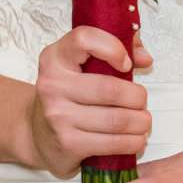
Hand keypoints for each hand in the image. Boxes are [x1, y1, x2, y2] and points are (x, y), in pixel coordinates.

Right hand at [22, 25, 155, 176]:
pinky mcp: (67, 143)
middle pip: (110, 89)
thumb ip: (113, 51)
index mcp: (55, 58)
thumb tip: (144, 58)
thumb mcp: (80, 66)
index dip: (112, 48)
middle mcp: (52, 84)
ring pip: (117, 119)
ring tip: (143, 122)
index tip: (127, 63)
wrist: (37, 133)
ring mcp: (58, 115)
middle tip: (141, 101)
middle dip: (138, 97)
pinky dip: (133, 142)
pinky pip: (112, 143)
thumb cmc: (68, 95)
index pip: (84, 39)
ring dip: (140, 122)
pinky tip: (136, 139)